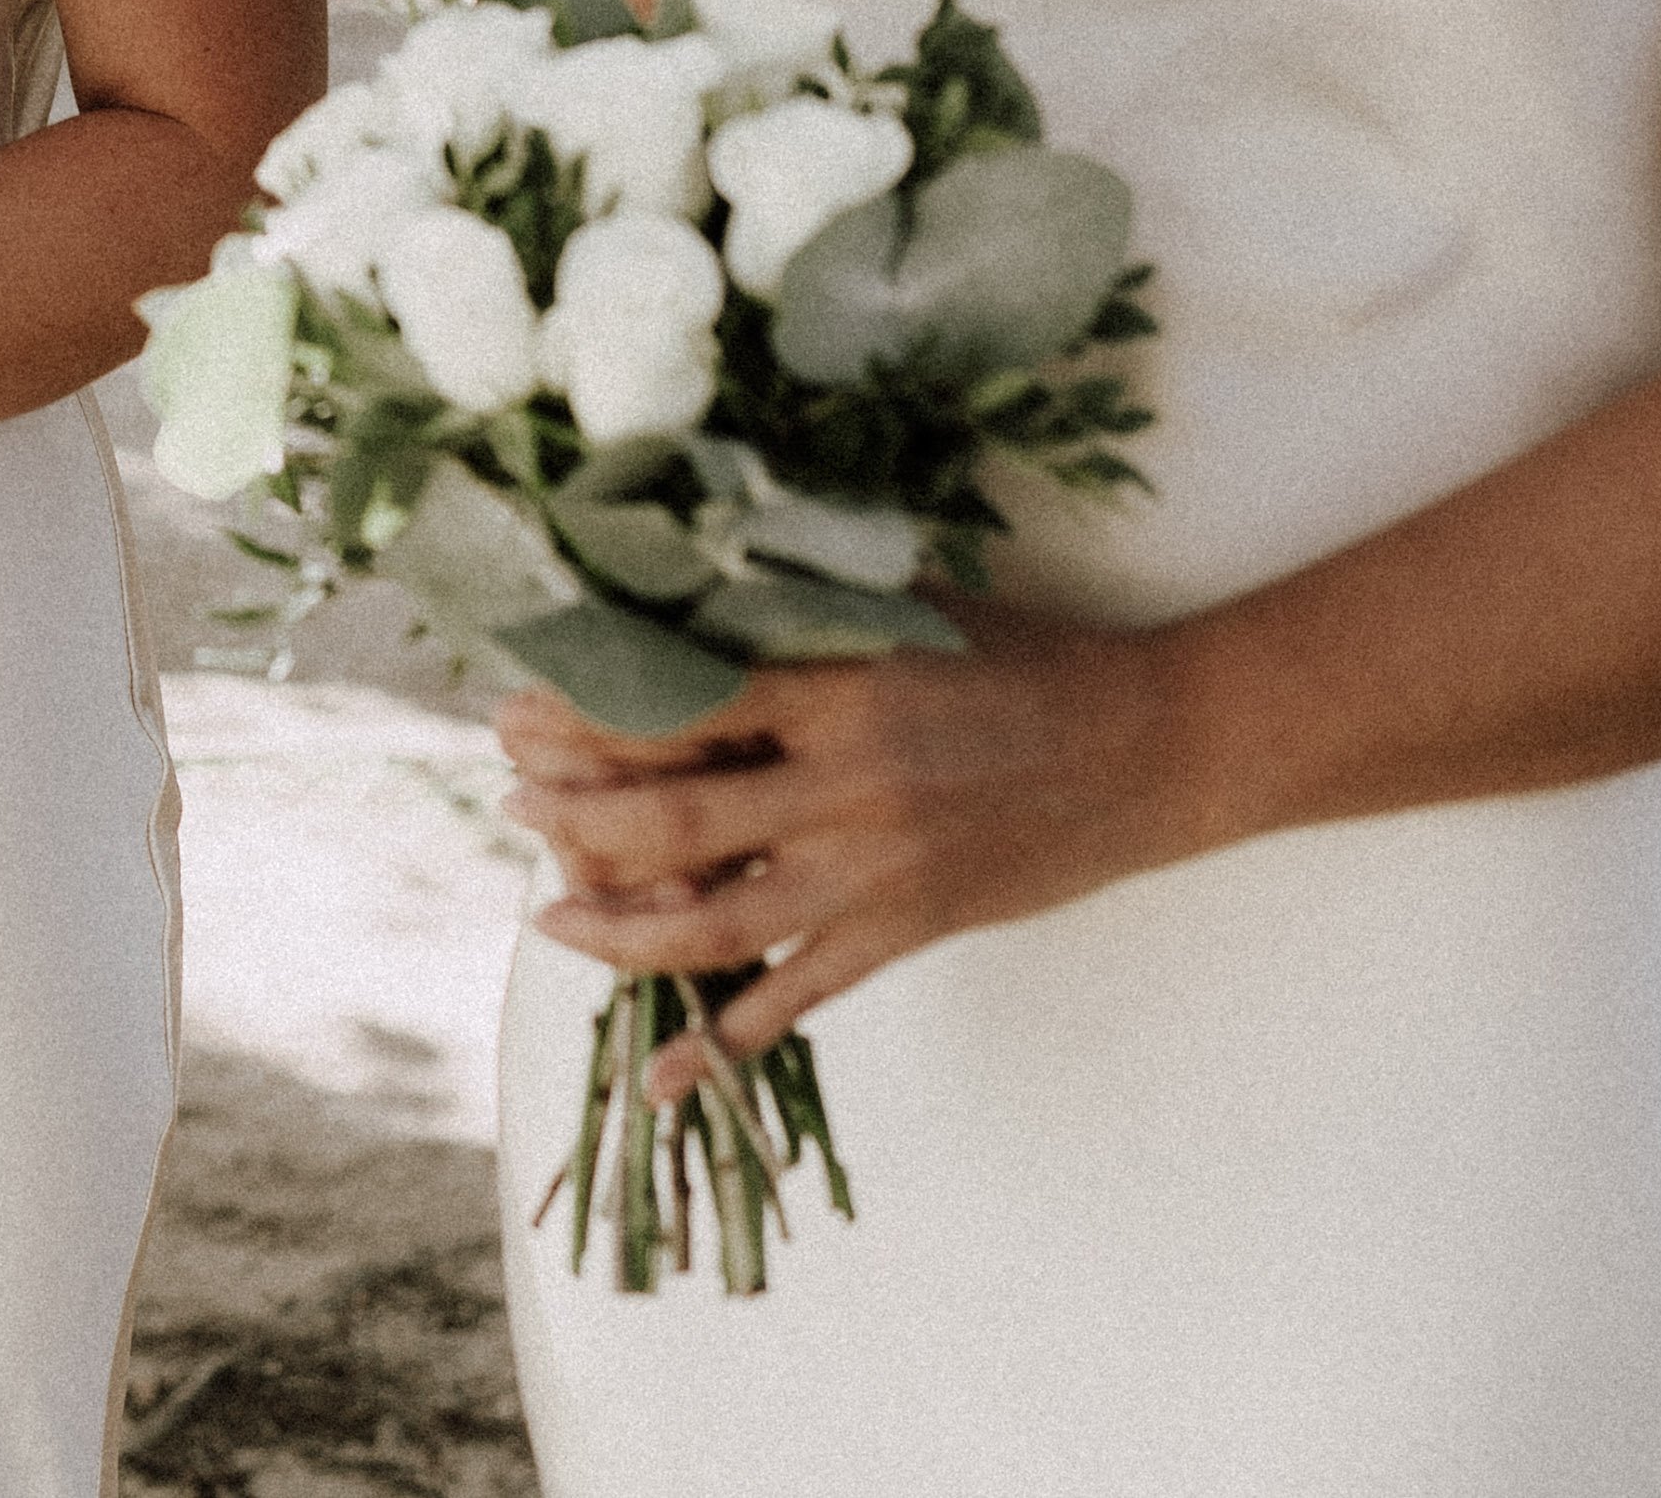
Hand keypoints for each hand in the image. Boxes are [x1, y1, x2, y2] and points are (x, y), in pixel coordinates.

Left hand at [493, 628, 1206, 1062]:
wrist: (1153, 748)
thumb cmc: (1027, 662)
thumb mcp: (908, 610)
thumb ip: (802, 608)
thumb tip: (681, 585)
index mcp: (839, 685)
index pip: (676, 702)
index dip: (585, 711)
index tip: (522, 706)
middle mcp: (845, 785)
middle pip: (670, 813)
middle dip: (570, 811)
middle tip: (507, 796)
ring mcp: (873, 873)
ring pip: (712, 919)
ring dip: (615, 926)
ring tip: (547, 917)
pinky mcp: (905, 934)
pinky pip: (795, 1002)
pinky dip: (718, 1045)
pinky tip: (656, 1074)